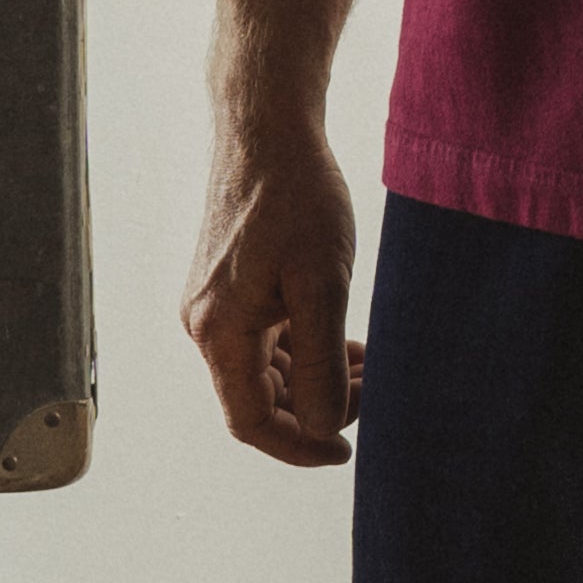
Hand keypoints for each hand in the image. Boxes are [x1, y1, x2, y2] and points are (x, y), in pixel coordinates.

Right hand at [183, 126, 363, 467]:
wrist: (266, 131)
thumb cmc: (295, 198)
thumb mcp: (321, 285)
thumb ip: (320, 363)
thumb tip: (321, 426)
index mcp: (219, 332)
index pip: (251, 421)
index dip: (299, 446)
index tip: (347, 451)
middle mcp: (205, 326)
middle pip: (260, 399)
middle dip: (318, 408)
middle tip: (376, 393)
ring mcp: (215, 307)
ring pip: (268, 371)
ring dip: (318, 380)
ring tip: (373, 369)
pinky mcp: (231, 289)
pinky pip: (267, 341)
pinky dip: (307, 351)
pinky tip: (349, 346)